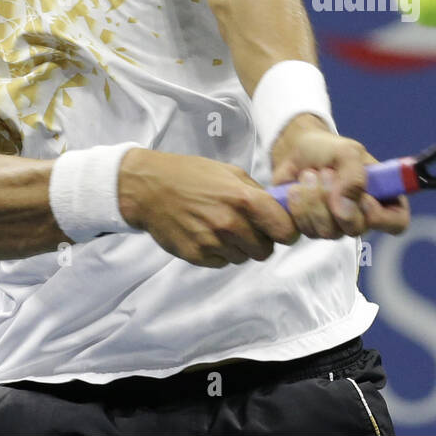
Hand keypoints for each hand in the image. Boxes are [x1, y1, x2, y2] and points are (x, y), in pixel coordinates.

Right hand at [118, 148, 298, 267]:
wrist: (149, 189)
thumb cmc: (191, 175)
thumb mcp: (230, 172)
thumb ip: (258, 193)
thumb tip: (280, 210)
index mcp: (244, 199)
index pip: (285, 230)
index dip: (286, 231)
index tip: (281, 229)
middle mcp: (230, 223)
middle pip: (265, 251)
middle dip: (261, 241)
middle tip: (247, 227)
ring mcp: (212, 242)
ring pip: (244, 258)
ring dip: (239, 247)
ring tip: (222, 227)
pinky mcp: (196, 256)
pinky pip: (222, 263)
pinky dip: (219, 253)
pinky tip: (207, 234)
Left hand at [270, 116, 409, 238]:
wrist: (297, 151)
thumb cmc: (329, 150)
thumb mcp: (347, 152)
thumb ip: (354, 176)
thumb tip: (345, 209)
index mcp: (383, 198)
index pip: (397, 223)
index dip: (380, 216)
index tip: (363, 198)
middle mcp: (361, 217)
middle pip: (355, 229)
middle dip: (334, 199)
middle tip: (325, 172)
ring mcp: (336, 227)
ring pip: (326, 231)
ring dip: (312, 198)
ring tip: (308, 174)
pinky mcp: (310, 229)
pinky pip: (302, 231)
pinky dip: (296, 206)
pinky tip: (296, 189)